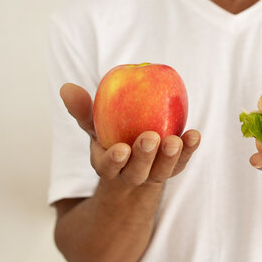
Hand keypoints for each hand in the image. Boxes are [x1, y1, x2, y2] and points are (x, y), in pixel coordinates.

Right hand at [59, 83, 200, 186]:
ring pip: (162, 170)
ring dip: (170, 156)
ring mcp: (154, 173)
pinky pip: (182, 160)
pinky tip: (194, 135)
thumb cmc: (110, 133)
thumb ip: (82, 109)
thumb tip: (66, 88)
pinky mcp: (174, 167)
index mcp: (108, 166)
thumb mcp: (94, 122)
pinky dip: (189, 149)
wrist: (136, 152)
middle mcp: (131, 174)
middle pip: (137, 172)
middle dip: (144, 157)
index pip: (109, 167)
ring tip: (175, 140)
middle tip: (150, 138)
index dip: (114, 161)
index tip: (120, 149)